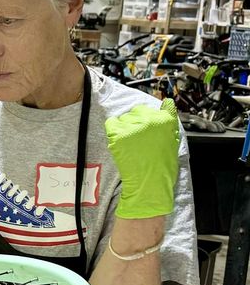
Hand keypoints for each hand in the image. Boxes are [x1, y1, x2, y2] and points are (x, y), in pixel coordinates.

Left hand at [105, 98, 179, 218]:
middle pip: (138, 110)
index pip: (161, 105)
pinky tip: (120, 142)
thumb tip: (166, 103)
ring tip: (130, 144)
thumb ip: (168, 121)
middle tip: (137, 138)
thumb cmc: (162, 166)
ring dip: (125, 127)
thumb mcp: (173, 140)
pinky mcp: (119, 134)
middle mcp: (150, 120)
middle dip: (137, 120)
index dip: (153, 115)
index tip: (149, 122)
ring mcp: (134, 126)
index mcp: (167, 120)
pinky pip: (111, 123)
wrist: (150, 182)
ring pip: (124, 117)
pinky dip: (113, 130)